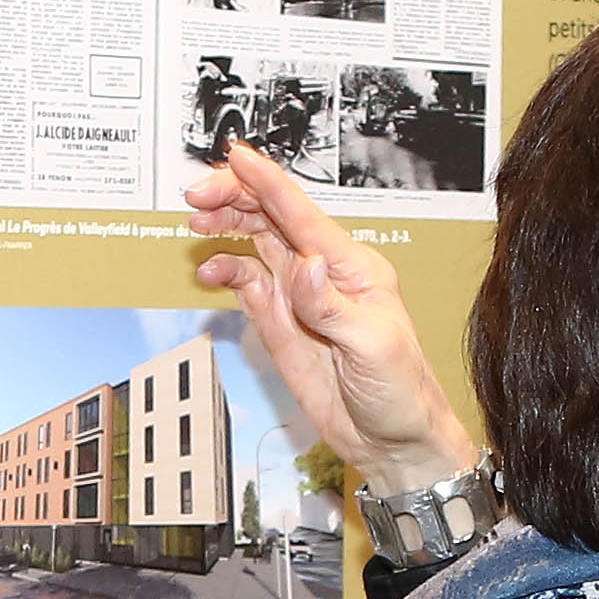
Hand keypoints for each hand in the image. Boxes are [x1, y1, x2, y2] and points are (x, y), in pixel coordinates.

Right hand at [187, 140, 482, 498]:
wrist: (393, 442)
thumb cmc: (400, 390)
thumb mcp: (372, 345)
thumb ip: (330, 305)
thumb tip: (304, 263)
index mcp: (352, 267)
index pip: (302, 214)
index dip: (267, 182)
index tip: (235, 156)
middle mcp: (322, 272)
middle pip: (272, 217)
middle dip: (235, 197)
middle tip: (198, 195)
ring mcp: (299, 296)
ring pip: (256, 242)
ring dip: (227, 226)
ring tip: (198, 225)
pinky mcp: (282, 323)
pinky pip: (247, 284)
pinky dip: (226, 272)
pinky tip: (210, 274)